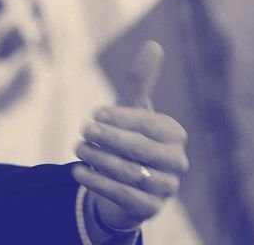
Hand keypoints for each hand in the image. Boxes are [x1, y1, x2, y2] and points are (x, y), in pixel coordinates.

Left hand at [73, 41, 188, 232]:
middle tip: (83, 129)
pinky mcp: (150, 208)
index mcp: (173, 134)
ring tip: (78, 148)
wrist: (121, 181)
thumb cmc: (129, 137)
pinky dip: (98, 183)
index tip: (95, 113)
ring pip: (133, 174)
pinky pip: (125, 197)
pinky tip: (77, 171)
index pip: (149, 125)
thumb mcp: (131, 109)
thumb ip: (140, 80)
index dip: (122, 118)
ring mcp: (166, 187)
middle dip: (110, 139)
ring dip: (101, 160)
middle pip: (142, 150)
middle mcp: (176, 162)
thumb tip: (153, 44)